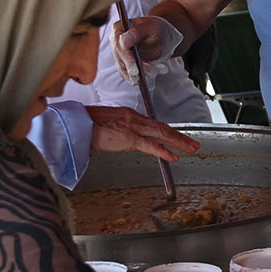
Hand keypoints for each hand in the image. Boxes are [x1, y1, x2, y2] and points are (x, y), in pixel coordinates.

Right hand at [83, 105, 200, 161]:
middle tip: (193, 144)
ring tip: (191, 148)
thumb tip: (127, 136)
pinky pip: (151, 145)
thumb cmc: (87, 124)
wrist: (77, 123)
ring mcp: (133, 128)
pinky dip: (164, 151)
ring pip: (162, 134)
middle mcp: (134, 119)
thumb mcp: (108, 123)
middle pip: (163, 128)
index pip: (154, 124)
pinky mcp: (128, 138)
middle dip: (180, 137)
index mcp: (130, 115)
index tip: (177, 137)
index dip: (168, 131)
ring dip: (179, 142)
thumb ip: (121, 128)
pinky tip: (174, 156)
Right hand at [111, 16, 179, 83]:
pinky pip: (129, 75)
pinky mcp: (126, 65)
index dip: (126, 57)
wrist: (163, 37)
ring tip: (155, 71)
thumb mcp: (151, 27)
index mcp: (119, 29)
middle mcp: (116, 42)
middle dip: (135, 68)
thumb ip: (137, 32)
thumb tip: (122, 41)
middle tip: (150, 71)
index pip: (118, 45)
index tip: (135, 67)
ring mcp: (120, 55)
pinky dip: (139, 78)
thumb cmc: (156, 28)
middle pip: (121, 59)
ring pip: (126, 69)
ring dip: (140, 73)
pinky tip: (147, 79)